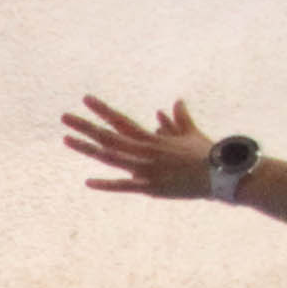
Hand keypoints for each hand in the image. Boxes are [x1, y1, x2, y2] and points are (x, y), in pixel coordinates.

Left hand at [64, 94, 220, 198]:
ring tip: (66, 139)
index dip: (103, 110)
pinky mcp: (151, 187)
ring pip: (111, 157)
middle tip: (65, 117)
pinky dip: (107, 184)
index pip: (121, 121)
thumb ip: (178, 119)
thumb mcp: (191, 134)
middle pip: (109, 136)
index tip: (85, 99)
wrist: (221, 174)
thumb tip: (172, 103)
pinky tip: (88, 182)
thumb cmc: (206, 154)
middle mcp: (145, 150)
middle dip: (86, 126)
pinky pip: (125, 186)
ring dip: (88, 148)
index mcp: (151, 138)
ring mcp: (146, 169)